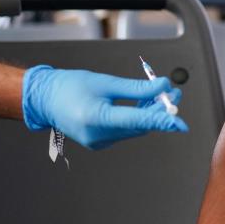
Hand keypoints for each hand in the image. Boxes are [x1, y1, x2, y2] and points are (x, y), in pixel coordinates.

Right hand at [22, 66, 188, 149]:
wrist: (46, 99)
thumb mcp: (106, 81)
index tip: (178, 121)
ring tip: (164, 94)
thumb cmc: (70, 87)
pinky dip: (138, 117)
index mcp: (96, 118)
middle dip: (160, 111)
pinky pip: (126, 130)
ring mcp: (99, 141)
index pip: (136, 121)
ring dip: (151, 113)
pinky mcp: (100, 141)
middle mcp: (98, 135)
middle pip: (139, 126)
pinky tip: (146, 103)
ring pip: (135, 128)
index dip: (160, 120)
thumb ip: (136, 88)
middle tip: (175, 93)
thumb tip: (162, 87)